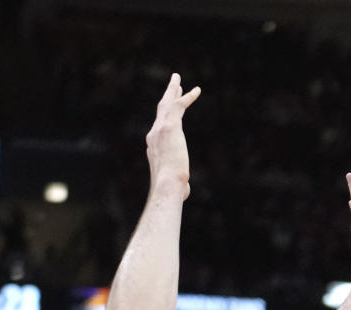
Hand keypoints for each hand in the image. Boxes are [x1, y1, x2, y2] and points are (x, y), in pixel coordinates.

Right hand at [145, 73, 200, 198]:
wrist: (167, 185)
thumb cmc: (172, 190)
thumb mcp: (176, 186)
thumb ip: (180, 185)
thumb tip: (184, 192)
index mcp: (153, 147)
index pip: (159, 128)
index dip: (166, 117)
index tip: (172, 110)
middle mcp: (153, 135)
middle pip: (160, 110)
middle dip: (166, 97)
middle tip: (173, 84)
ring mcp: (160, 129)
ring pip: (166, 103)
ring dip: (173, 89)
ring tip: (177, 77)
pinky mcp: (171, 126)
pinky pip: (180, 106)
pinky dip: (188, 97)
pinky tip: (197, 91)